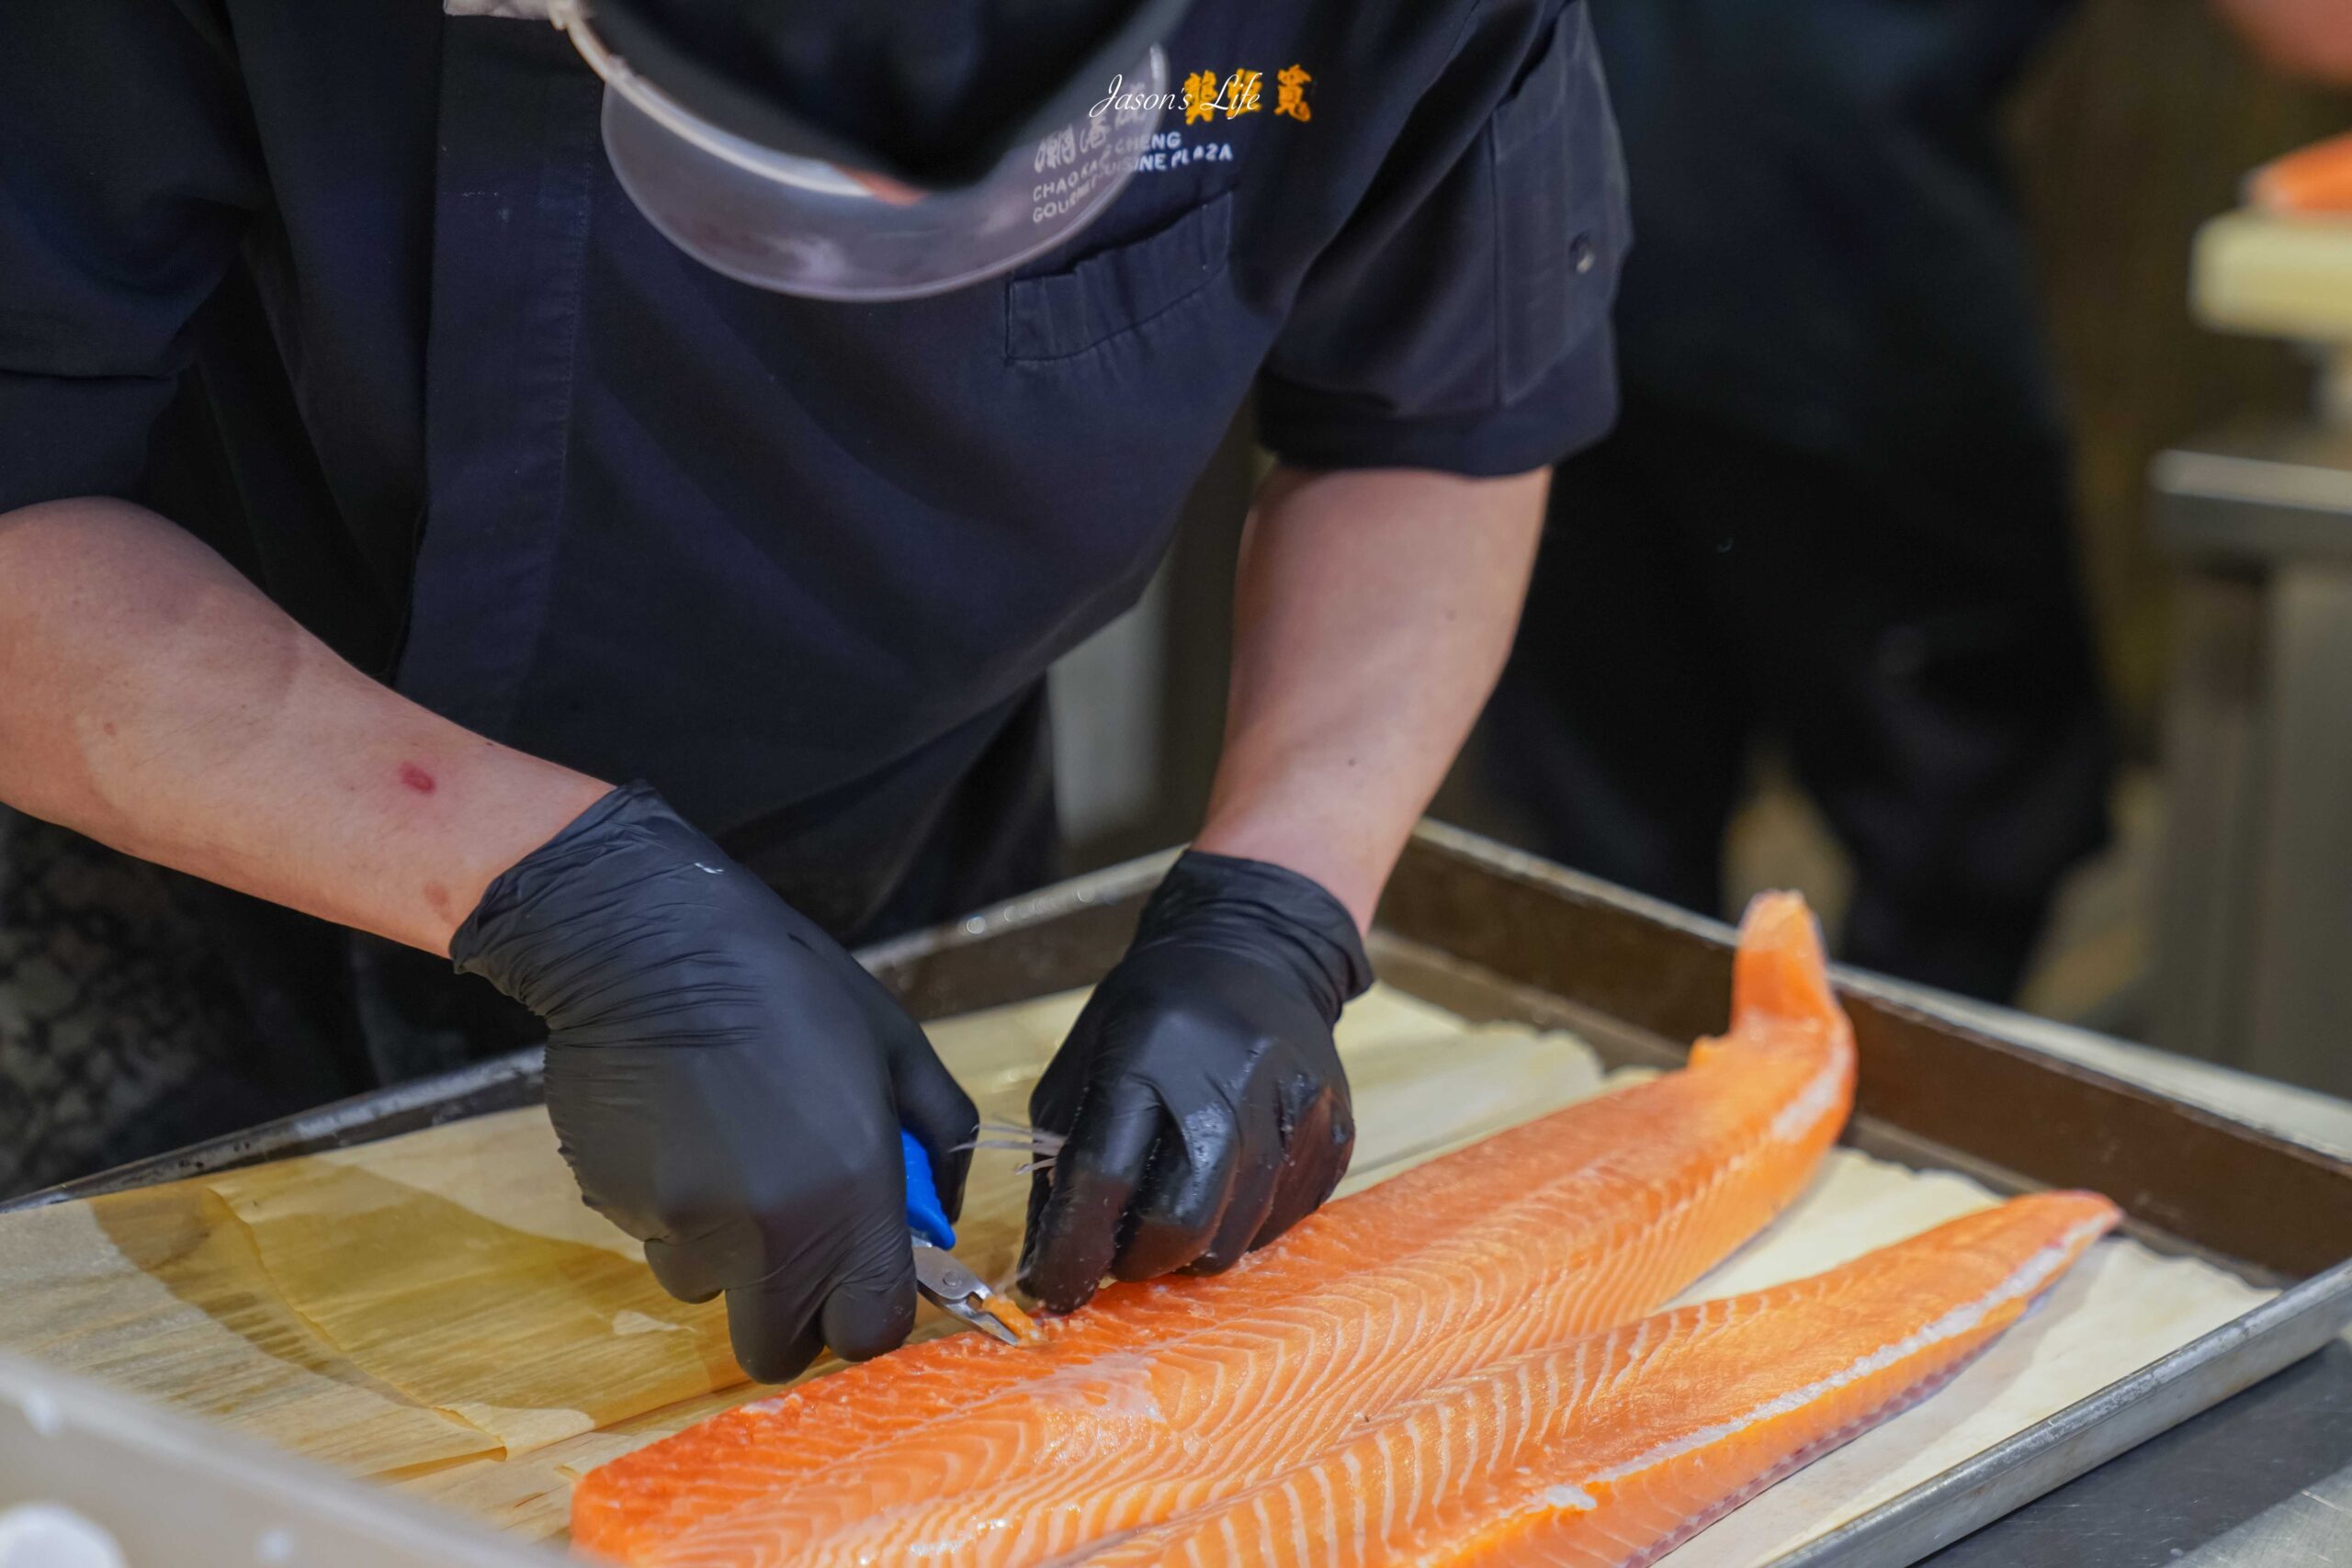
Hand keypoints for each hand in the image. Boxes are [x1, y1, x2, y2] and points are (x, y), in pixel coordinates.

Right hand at [450, 783, 976, 1381]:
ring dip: (728, 1252)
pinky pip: (659, 1237)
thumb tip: (937, 1217)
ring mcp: (680, 1227)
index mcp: (847, 1197)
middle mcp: (762, 1234)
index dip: (870, 1312)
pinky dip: (676, 1207)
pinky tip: (684, 1129)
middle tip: (801, 1240)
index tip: (866, 1276)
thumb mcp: (896, 1048)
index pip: (869, 1332)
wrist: (649, 942)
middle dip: (794, 1311)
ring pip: (709, 1289)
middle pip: (777, 1350)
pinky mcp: (615, 1206)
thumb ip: (938, 1142)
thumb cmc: (789, 985)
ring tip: (733, 1154)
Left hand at [1019, 851, 1370, 1312]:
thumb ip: (1062, 1159)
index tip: (1054, 1288)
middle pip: (1182, 1223)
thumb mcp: (1086, 1060)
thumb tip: (1049, 1265)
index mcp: (1149, 1056)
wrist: (1257, 953)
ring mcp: (1295, 1109)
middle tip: (1121, 1255)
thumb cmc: (1154, 1013)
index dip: (1071, 1251)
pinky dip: (1240, 1227)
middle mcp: (1231, 1082)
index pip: (1104, 1178)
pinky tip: (1226, 1186)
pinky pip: (1282, 1224)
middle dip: (1139, 1261)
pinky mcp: (1338, 1132)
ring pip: (1234, 1240)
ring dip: (1190, 1248)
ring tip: (1174, 1209)